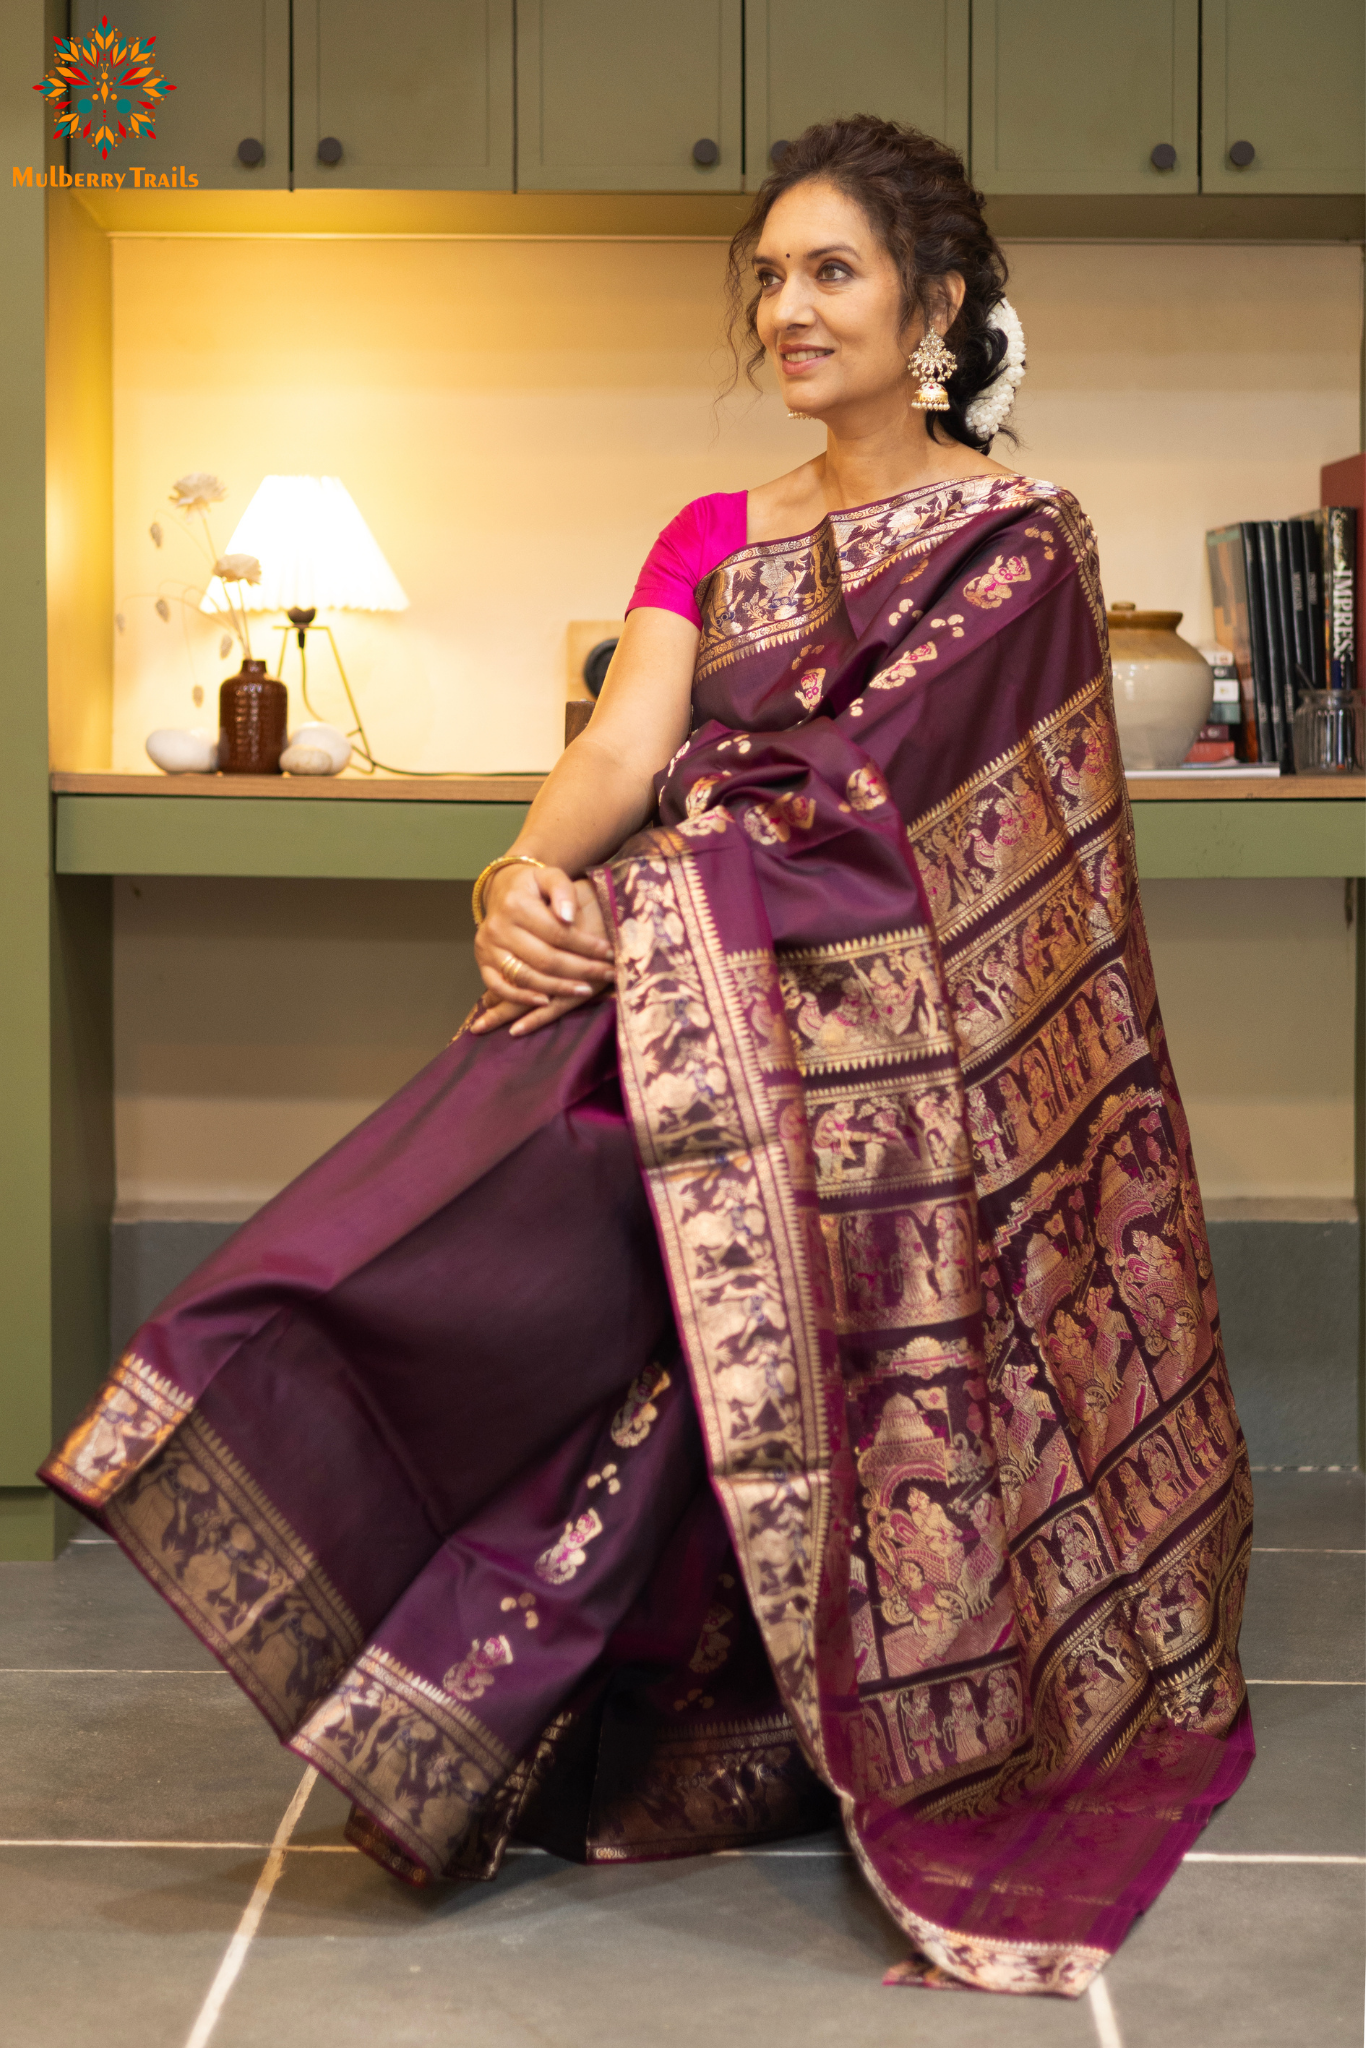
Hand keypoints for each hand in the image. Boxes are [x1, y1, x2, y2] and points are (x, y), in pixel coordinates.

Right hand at [471, 866, 613, 1038]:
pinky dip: (522, 998)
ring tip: (585, 989)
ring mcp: (488, 948)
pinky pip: (500, 987)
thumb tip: (568, 918)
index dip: (586, 946)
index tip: (610, 953)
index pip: (557, 933)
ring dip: (558, 988)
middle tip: (607, 974)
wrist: (501, 890)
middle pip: (545, 958)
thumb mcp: (550, 876)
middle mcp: (498, 928)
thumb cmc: (533, 886)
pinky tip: (546, 1002)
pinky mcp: (483, 963)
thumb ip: (563, 891)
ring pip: (526, 976)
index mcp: (516, 905)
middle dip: (580, 969)